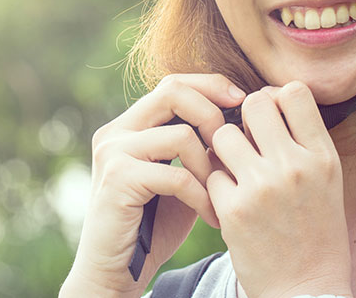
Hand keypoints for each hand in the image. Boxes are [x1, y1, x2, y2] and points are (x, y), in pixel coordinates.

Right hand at [60, 74, 246, 296]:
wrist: (115, 271)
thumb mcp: (180, 175)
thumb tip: (240, 120)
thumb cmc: (152, 225)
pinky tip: (211, 216)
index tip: (241, 100)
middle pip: (173, 91)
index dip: (210, 86)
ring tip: (222, 193)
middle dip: (213, 114)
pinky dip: (202, 196)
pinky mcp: (118, 178)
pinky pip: (177, 175)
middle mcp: (116, 130)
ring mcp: (113, 152)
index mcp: (130, 124)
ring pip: (181, 134)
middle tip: (233, 145)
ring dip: (211, 166)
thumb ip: (198, 147)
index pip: (173, 84)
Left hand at [207, 81, 352, 297]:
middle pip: (254, 103)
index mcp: (322, 156)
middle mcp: (294, 166)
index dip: (275, 97)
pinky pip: (210, 173)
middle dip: (244, 117)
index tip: (271, 116)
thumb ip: (303, 139)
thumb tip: (270, 97)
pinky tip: (229, 199)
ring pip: (223, 134)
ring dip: (224, 149)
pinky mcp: (233, 210)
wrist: (306, 290)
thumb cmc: (316, 231)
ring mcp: (262, 187)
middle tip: (247, 140)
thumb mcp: (327, 180)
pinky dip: (215, 184)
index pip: (294, 92)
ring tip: (235, 169)